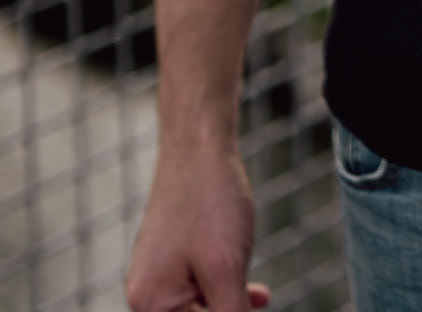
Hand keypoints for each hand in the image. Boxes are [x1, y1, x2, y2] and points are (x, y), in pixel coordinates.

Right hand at [125, 138, 270, 311]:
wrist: (199, 143)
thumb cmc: (210, 203)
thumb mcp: (226, 270)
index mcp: (149, 305)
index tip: (241, 304)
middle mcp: (146, 293)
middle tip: (255, 302)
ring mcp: (159, 272)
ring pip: (201, 306)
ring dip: (230, 304)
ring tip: (258, 295)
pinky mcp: (174, 254)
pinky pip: (201, 286)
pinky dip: (227, 289)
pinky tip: (256, 293)